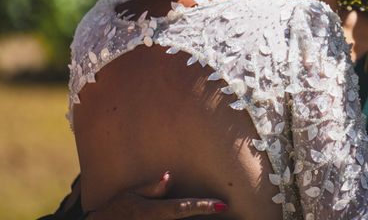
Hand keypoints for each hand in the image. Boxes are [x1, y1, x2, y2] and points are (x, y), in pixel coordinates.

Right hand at [86, 172, 227, 218]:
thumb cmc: (115, 210)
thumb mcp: (130, 195)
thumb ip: (151, 187)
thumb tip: (168, 176)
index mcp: (153, 212)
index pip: (183, 208)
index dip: (204, 206)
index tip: (222, 204)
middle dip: (207, 218)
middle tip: (226, 210)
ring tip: (222, 217)